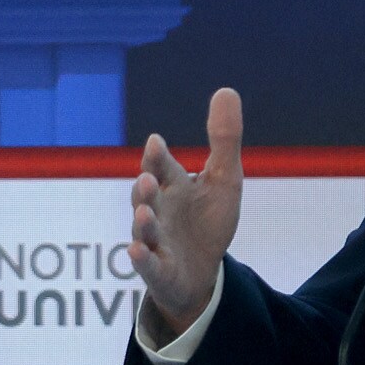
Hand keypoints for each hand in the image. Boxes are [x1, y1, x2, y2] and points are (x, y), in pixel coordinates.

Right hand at [129, 88, 244, 341]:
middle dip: (146, 187)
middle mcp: (157, 211)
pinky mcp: (158, 271)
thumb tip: (226, 89)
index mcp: (171, 186)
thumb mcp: (224, 180)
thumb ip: (224, 139)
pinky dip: (141, 258)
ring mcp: (155, 241)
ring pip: (144, 229)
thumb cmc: (207, 222)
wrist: (203, 274)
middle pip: (146, 196)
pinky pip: (147, 265)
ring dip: (142, 220)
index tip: (156, 142)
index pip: (161, 167)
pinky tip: (137, 250)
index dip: (158, 157)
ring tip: (143, 210)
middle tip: (148, 177)